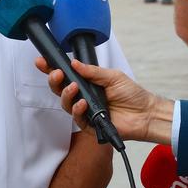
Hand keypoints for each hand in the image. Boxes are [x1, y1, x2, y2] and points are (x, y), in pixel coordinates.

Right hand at [36, 58, 173, 142]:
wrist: (145, 113)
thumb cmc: (131, 94)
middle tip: (57, 73)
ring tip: (74, 87)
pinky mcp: (90, 125)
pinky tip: (83, 104)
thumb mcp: (113, 76)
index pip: (65, 76)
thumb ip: (92, 71)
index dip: (52, 69)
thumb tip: (75, 63)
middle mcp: (83, 97)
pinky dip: (78, 110)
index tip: (42, 62)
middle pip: (59, 90)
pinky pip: (77, 118)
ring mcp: (85, 111)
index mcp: (86, 83)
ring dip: (66, 94)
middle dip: (54, 80)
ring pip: (65, 104)